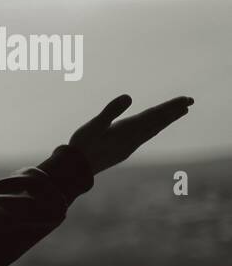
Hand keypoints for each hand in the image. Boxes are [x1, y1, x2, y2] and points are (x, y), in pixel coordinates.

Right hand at [69, 94, 193, 175]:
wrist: (75, 169)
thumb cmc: (83, 145)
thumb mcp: (95, 125)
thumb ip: (111, 110)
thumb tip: (129, 96)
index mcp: (128, 130)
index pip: (154, 115)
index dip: (170, 107)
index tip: (185, 100)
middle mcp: (133, 138)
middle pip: (158, 122)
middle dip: (174, 111)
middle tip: (190, 101)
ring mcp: (129, 146)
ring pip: (153, 130)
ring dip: (166, 120)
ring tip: (179, 112)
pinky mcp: (123, 150)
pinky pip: (145, 136)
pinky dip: (154, 129)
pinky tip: (154, 128)